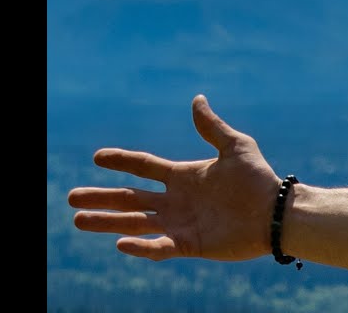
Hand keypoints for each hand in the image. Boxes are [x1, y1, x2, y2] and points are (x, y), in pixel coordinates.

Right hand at [67, 94, 282, 261]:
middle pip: (131, 198)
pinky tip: (121, 243)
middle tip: (71, 197)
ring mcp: (180, 223)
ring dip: (108, 222)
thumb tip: (197, 99)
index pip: (144, 167)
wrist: (276, 212)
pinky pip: (159, 248)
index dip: (121, 161)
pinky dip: (140, 247)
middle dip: (101, 197)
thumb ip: (212, 127)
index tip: (97, 156)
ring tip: (79, 220)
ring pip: (136, 223)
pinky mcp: (189, 245)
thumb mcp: (236, 147)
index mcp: (184, 175)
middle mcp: (176, 200)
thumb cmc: (258, 179)